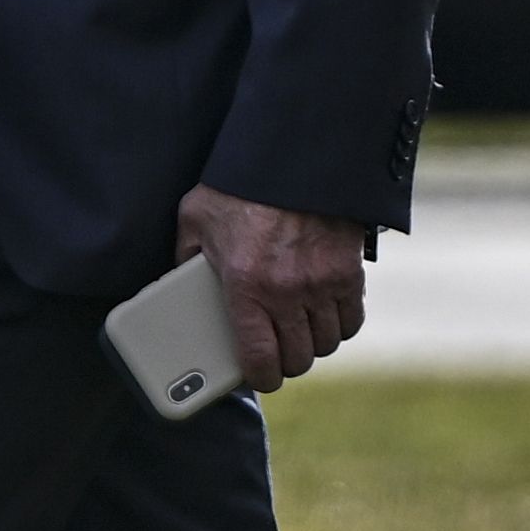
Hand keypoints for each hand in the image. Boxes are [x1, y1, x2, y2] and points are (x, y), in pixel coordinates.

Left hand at [176, 185, 369, 390]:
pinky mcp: (349, 271)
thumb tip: (177, 285)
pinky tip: (324, 316)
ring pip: (325, 343)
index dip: (259, 377)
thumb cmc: (239, 186)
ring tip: (297, 332)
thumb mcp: (195, 218)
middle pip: (297, 358)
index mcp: (245, 285)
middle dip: (285, 362)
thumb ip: (185, 257)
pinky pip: (351, 320)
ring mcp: (322, 283)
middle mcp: (287, 291)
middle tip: (275, 351)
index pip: (259, 359)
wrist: (293, 153)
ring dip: (312, 344)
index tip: (257, 375)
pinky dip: (340, 324)